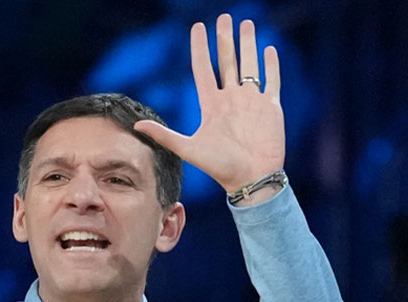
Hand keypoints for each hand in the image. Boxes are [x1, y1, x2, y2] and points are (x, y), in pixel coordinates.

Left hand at [133, 14, 284, 196]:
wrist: (250, 179)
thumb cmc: (219, 167)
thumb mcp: (188, 149)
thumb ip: (164, 135)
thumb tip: (135, 126)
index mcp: (211, 105)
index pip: (204, 68)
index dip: (200, 48)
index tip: (198, 27)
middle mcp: (231, 99)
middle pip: (227, 61)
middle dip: (226, 39)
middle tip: (225, 17)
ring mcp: (251, 101)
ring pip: (249, 65)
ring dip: (248, 45)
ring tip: (246, 24)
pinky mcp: (271, 108)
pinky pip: (271, 81)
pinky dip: (270, 65)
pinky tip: (268, 48)